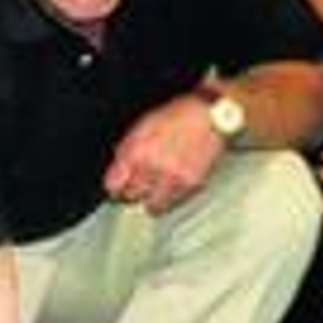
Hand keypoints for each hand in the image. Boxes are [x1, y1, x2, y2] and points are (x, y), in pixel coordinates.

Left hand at [103, 94, 223, 215]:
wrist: (209, 116)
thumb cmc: (175, 117)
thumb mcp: (140, 128)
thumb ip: (126, 153)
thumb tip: (117, 174)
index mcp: (135, 152)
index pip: (113, 185)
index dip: (115, 187)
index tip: (118, 187)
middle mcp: (151, 167)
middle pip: (131, 197)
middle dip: (133, 191)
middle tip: (140, 184)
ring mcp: (172, 178)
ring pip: (153, 206)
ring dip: (152, 199)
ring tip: (157, 188)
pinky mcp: (190, 184)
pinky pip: (173, 202)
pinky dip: (171, 197)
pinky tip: (173, 183)